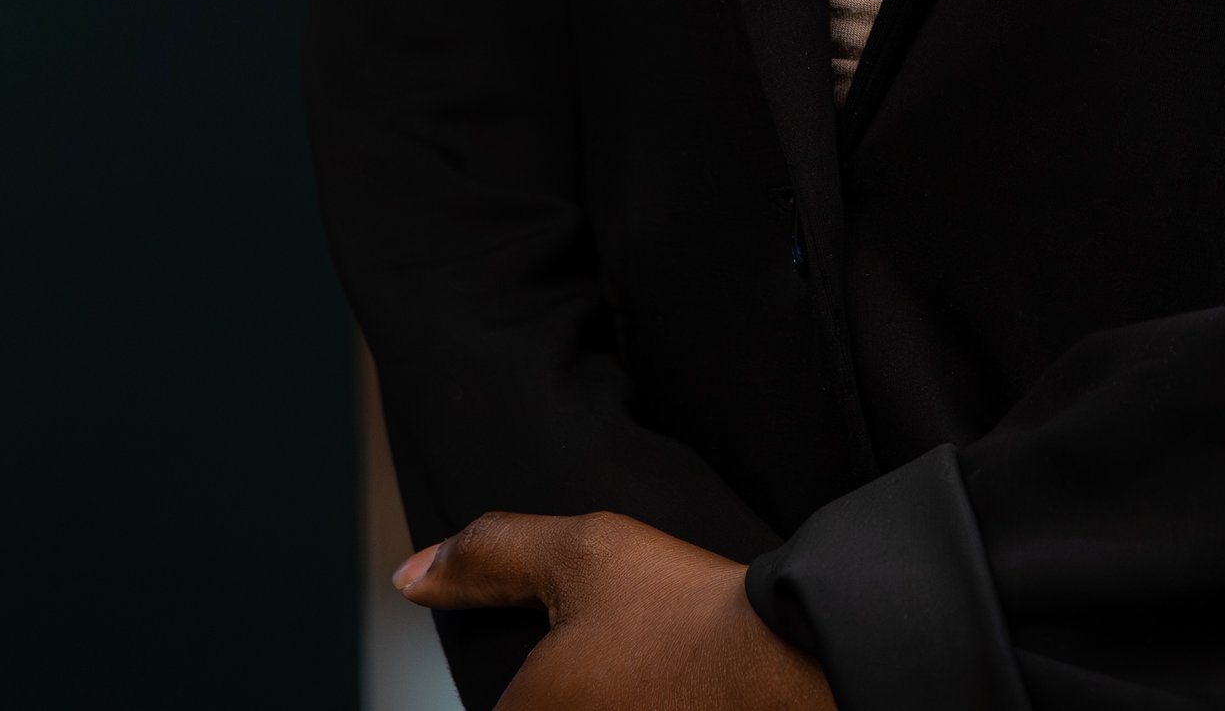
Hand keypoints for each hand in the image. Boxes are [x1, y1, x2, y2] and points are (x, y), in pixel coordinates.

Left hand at [397, 510, 829, 706]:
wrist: (791, 662)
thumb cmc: (683, 610)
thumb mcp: (580, 552)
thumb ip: (488, 556)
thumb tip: (410, 574)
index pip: (498, 704)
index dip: (527, 679)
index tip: (572, 650)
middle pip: (533, 707)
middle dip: (558, 686)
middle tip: (616, 652)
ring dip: (599, 694)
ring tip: (644, 667)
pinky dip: (635, 702)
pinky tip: (666, 685)